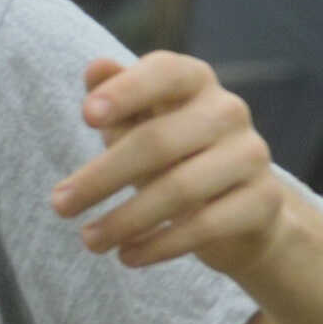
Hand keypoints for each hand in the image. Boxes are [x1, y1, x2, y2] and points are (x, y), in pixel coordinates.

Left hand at [51, 52, 287, 277]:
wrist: (239, 206)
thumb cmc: (171, 153)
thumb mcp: (137, 123)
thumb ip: (115, 97)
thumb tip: (96, 67)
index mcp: (194, 81)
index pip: (164, 72)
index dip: (126, 91)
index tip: (85, 117)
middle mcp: (228, 111)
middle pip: (158, 141)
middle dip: (101, 177)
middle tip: (59, 206)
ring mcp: (251, 156)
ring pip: (180, 189)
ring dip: (125, 219)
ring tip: (88, 240)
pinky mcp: (263, 201)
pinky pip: (206, 226)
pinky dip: (160, 245)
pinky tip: (127, 256)